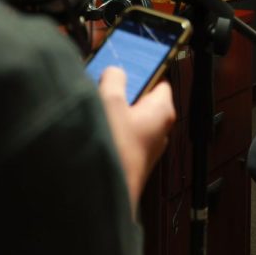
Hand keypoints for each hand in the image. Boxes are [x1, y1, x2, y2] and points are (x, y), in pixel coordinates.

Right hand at [97, 66, 175, 213]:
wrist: (103, 194)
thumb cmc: (116, 153)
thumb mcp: (111, 101)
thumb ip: (114, 78)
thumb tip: (114, 72)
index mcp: (163, 111)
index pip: (159, 78)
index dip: (142, 67)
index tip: (128, 60)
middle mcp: (159, 129)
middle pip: (141, 96)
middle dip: (122, 89)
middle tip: (104, 83)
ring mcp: (145, 144)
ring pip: (129, 115)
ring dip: (111, 108)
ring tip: (95, 104)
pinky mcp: (130, 157)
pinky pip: (121, 132)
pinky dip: (108, 125)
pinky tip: (93, 125)